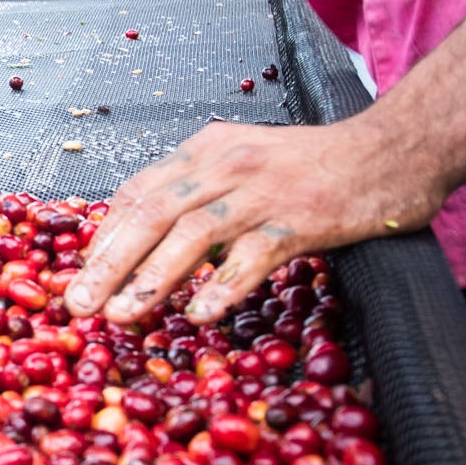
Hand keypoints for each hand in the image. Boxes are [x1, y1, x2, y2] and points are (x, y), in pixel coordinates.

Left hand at [65, 116, 447, 325]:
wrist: (386, 152)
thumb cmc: (312, 164)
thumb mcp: (243, 159)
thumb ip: (199, 189)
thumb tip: (151, 236)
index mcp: (204, 149)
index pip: (138, 191)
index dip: (104, 233)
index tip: (81, 272)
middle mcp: (224, 165)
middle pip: (151, 212)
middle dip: (109, 261)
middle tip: (79, 303)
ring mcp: (261, 191)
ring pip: (192, 233)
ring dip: (151, 278)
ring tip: (122, 315)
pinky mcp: (300, 217)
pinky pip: (254, 254)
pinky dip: (225, 284)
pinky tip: (203, 314)